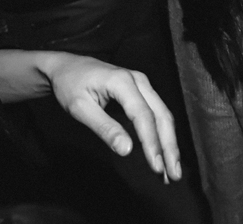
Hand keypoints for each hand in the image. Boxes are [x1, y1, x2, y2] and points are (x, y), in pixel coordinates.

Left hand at [45, 54, 180, 180]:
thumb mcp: (79, 108)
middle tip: (173, 175)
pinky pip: (157, 113)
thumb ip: (104, 128)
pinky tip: (163, 153)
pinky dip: (162, 135)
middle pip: (162, 115)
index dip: (151, 142)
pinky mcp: (142, 91)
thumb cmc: (70, 85)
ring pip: (163, 115)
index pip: (143, 115)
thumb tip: (126, 150)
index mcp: (122, 82)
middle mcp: (139, 80)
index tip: (156, 166)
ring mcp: (143, 84)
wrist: (68, 67)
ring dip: (169, 143)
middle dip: (169, 146)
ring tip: (171, 170)